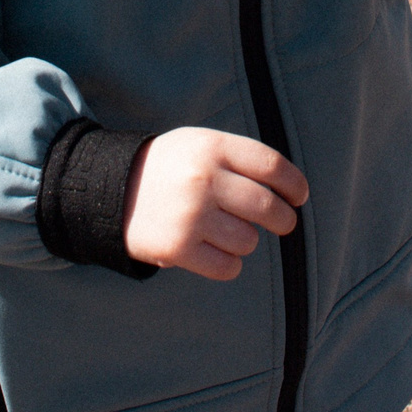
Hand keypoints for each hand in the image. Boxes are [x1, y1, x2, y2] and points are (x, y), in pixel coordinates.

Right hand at [122, 128, 308, 280]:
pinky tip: (216, 252)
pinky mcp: (177, 248)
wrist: (112, 190)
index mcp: (212, 147)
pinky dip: (229, 263)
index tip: (299, 196)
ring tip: (229, 233)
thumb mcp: (201, 144)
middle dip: (283, 220)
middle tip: (282, 223)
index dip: (294, 184)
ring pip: (249, 240)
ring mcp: (190, 215)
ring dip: (246, 241)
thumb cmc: (171, 167)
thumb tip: (290, 191)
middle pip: (268, 206)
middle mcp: (203, 179)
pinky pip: (227, 267)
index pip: (272, 166)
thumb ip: (241, 159)